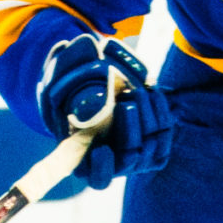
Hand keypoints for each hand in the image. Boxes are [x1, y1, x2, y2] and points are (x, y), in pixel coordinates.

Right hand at [35, 32, 174, 189]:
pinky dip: (160, 111)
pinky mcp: (156, 142)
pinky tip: (151, 90)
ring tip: (137, 91)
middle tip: (126, 104)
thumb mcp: (57, 81)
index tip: (101, 149)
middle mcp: (114, 165)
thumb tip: (67, 44)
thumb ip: (60, 67)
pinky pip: (164, 132)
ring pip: (150, 145)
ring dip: (147, 118)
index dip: (102, 168)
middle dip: (130, 131)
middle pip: (130, 158)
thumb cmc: (69, 93)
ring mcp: (137, 157)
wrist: (97, 95)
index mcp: (86, 161)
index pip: (97, 178)